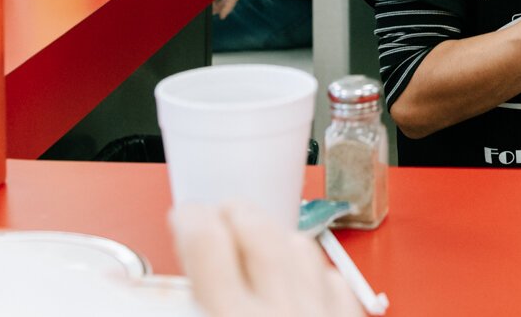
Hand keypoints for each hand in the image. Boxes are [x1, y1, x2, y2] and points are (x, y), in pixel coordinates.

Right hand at [171, 203, 362, 315]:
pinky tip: (297, 281)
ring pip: (302, 246)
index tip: (185, 215)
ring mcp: (325, 314)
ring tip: (255, 246)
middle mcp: (284, 311)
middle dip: (235, 214)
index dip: (191, 219)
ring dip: (275, 237)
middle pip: (260, 230)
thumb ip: (200, 301)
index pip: (209, 242)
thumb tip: (188, 280)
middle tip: (219, 216)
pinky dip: (312, 273)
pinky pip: (335, 280)